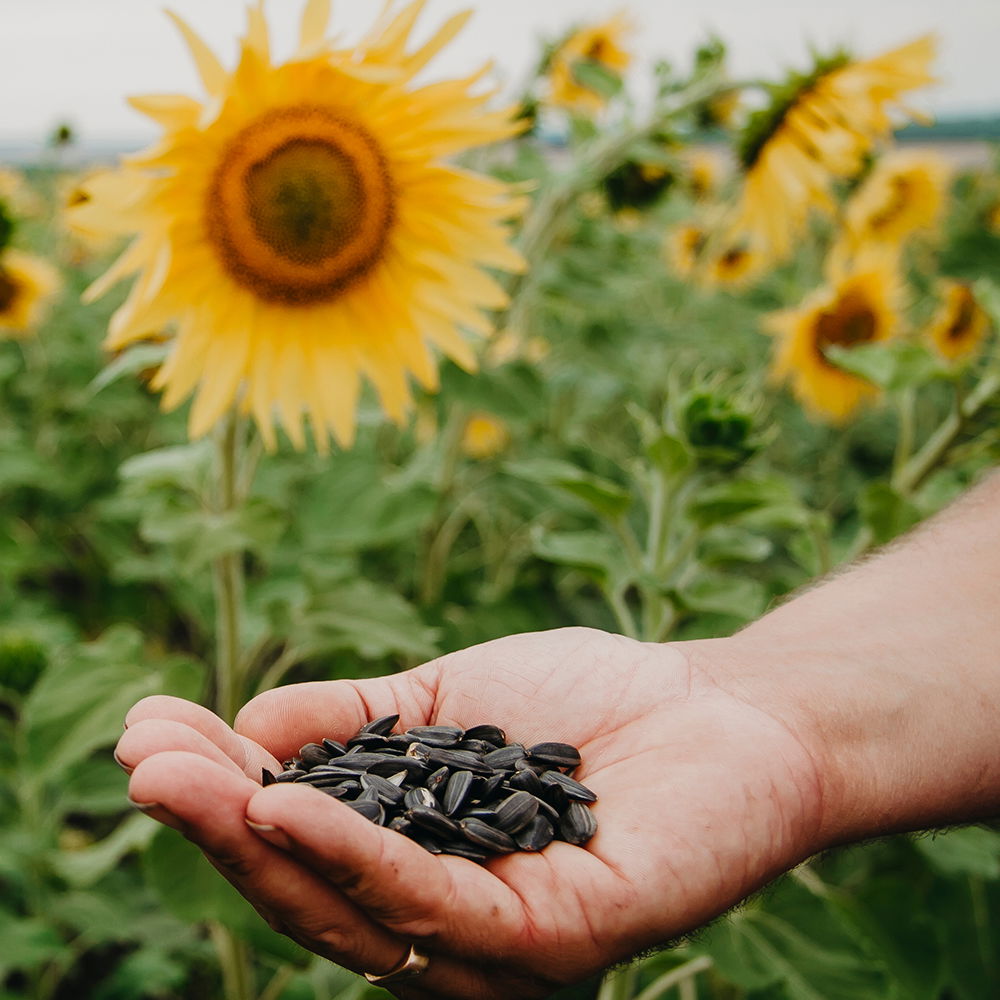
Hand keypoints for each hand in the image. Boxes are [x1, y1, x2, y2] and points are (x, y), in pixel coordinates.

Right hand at [116, 627, 823, 998]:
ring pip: (355, 910)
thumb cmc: (585, 702)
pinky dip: (356, 858)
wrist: (721, 707)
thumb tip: (249, 723)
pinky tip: (293, 806)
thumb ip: (353, 718)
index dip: (221, 792)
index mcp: (415, 863)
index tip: (151, 727)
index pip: (299, 842)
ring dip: (261, 841)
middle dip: (218, 822)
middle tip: (141, 756)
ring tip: (183, 774)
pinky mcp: (556, 944)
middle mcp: (446, 919)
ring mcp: (498, 942)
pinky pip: (439, 908)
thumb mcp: (444, 702)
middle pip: (309, 887)